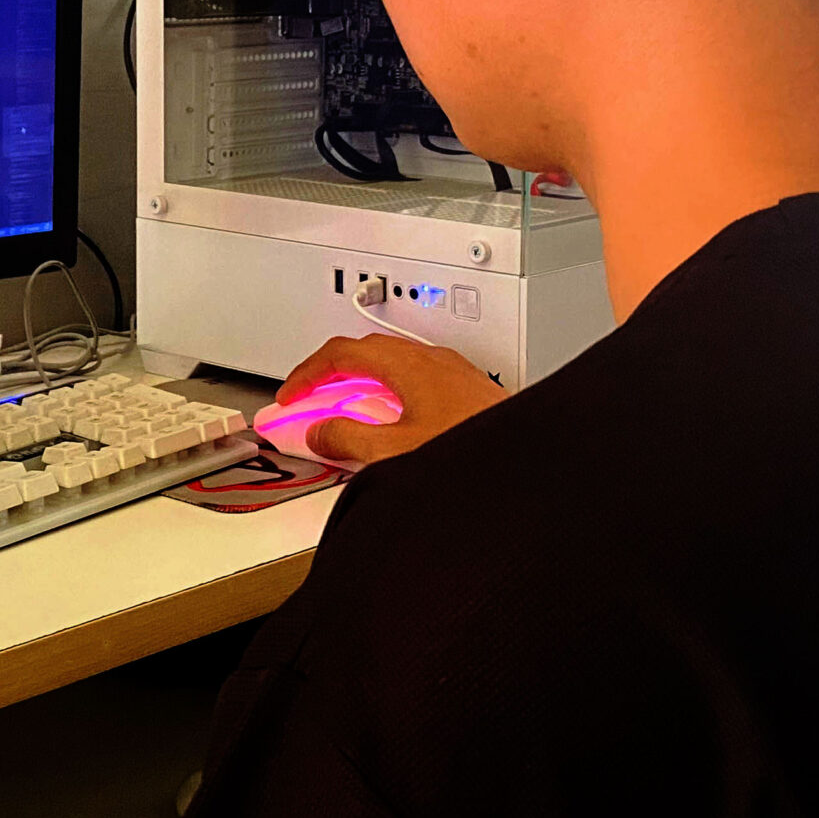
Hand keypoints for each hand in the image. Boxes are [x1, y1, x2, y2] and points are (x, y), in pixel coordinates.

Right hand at [276, 334, 508, 464]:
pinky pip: (414, 381)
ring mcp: (452, 373)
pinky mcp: (468, 392)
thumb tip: (319, 433)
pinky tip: (388, 424)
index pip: (341, 353)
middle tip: (307, 400)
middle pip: (365, 352)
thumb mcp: (393, 453)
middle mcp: (431, 360)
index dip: (307, 373)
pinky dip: (387, 395)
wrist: (528, 465)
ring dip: (359, 384)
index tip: (289, 397)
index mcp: (407, 365)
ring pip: (392, 365)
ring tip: (341, 413)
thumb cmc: (475, 451)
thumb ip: (347, 440)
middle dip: (330, 374)